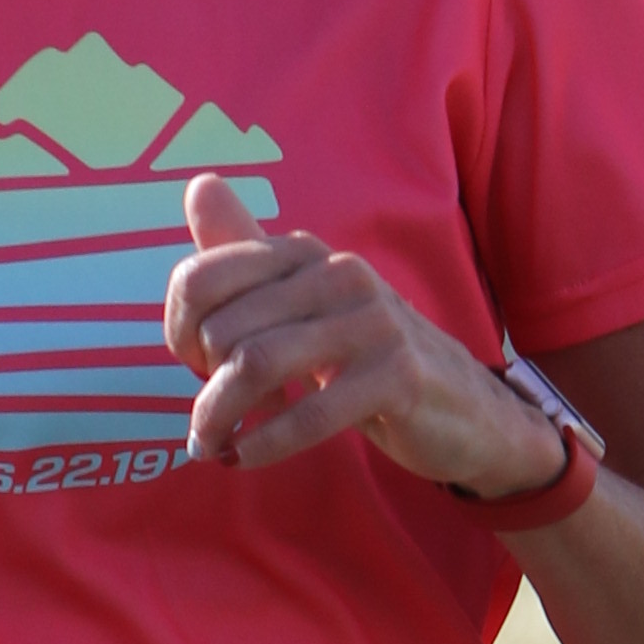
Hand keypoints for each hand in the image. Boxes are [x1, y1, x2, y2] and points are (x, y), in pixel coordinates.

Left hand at [162, 171, 566, 502]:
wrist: (465, 408)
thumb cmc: (367, 359)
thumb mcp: (304, 305)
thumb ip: (249, 255)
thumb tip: (200, 185)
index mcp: (305, 253)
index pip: (200, 277)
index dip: (177, 332)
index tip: (193, 368)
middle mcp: (338, 273)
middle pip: (222, 330)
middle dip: (202, 388)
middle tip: (209, 421)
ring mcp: (372, 321)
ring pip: (256, 366)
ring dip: (221, 419)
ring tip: (215, 446)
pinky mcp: (397, 375)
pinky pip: (308, 413)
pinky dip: (264, 444)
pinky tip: (246, 458)